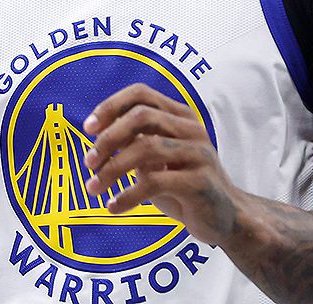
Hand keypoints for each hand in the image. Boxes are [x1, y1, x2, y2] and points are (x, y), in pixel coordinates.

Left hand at [82, 83, 242, 245]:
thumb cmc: (182, 186)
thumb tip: (96, 137)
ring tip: (93, 188)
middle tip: (88, 162)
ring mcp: (199, 153)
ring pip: (145, 148)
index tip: (88, 129)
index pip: (141, 94)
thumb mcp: (156, 160)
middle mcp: (192, 129)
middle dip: (108, 138)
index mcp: (180, 116)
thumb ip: (134, 143)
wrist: (223, 218)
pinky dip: (128, 195)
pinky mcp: (200, 181)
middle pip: (141, 116)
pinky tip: (113, 207)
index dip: (111, 106)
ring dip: (112, 169)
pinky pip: (155, 182)